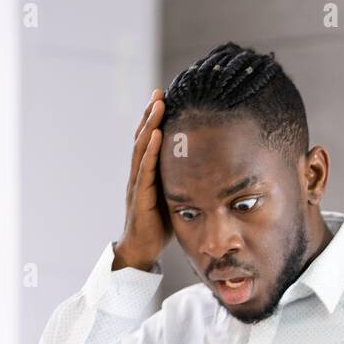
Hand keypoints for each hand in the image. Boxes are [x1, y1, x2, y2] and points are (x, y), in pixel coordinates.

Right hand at [112, 89, 171, 270]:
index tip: (163, 98)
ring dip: (150, 125)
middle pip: (143, 138)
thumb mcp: (173, 197)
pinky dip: (150, 150)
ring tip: (157, 105)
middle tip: (159, 92)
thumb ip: (181, 181)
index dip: (154, 120)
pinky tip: (156, 135)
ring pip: (142, 148)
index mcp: (146, 174)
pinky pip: (145, 170)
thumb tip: (206, 168)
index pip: (149, 141)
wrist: (141, 250)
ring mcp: (137, 184)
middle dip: (150, 114)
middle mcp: (139, 174)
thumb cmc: (158, 225)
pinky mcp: (140, 196)